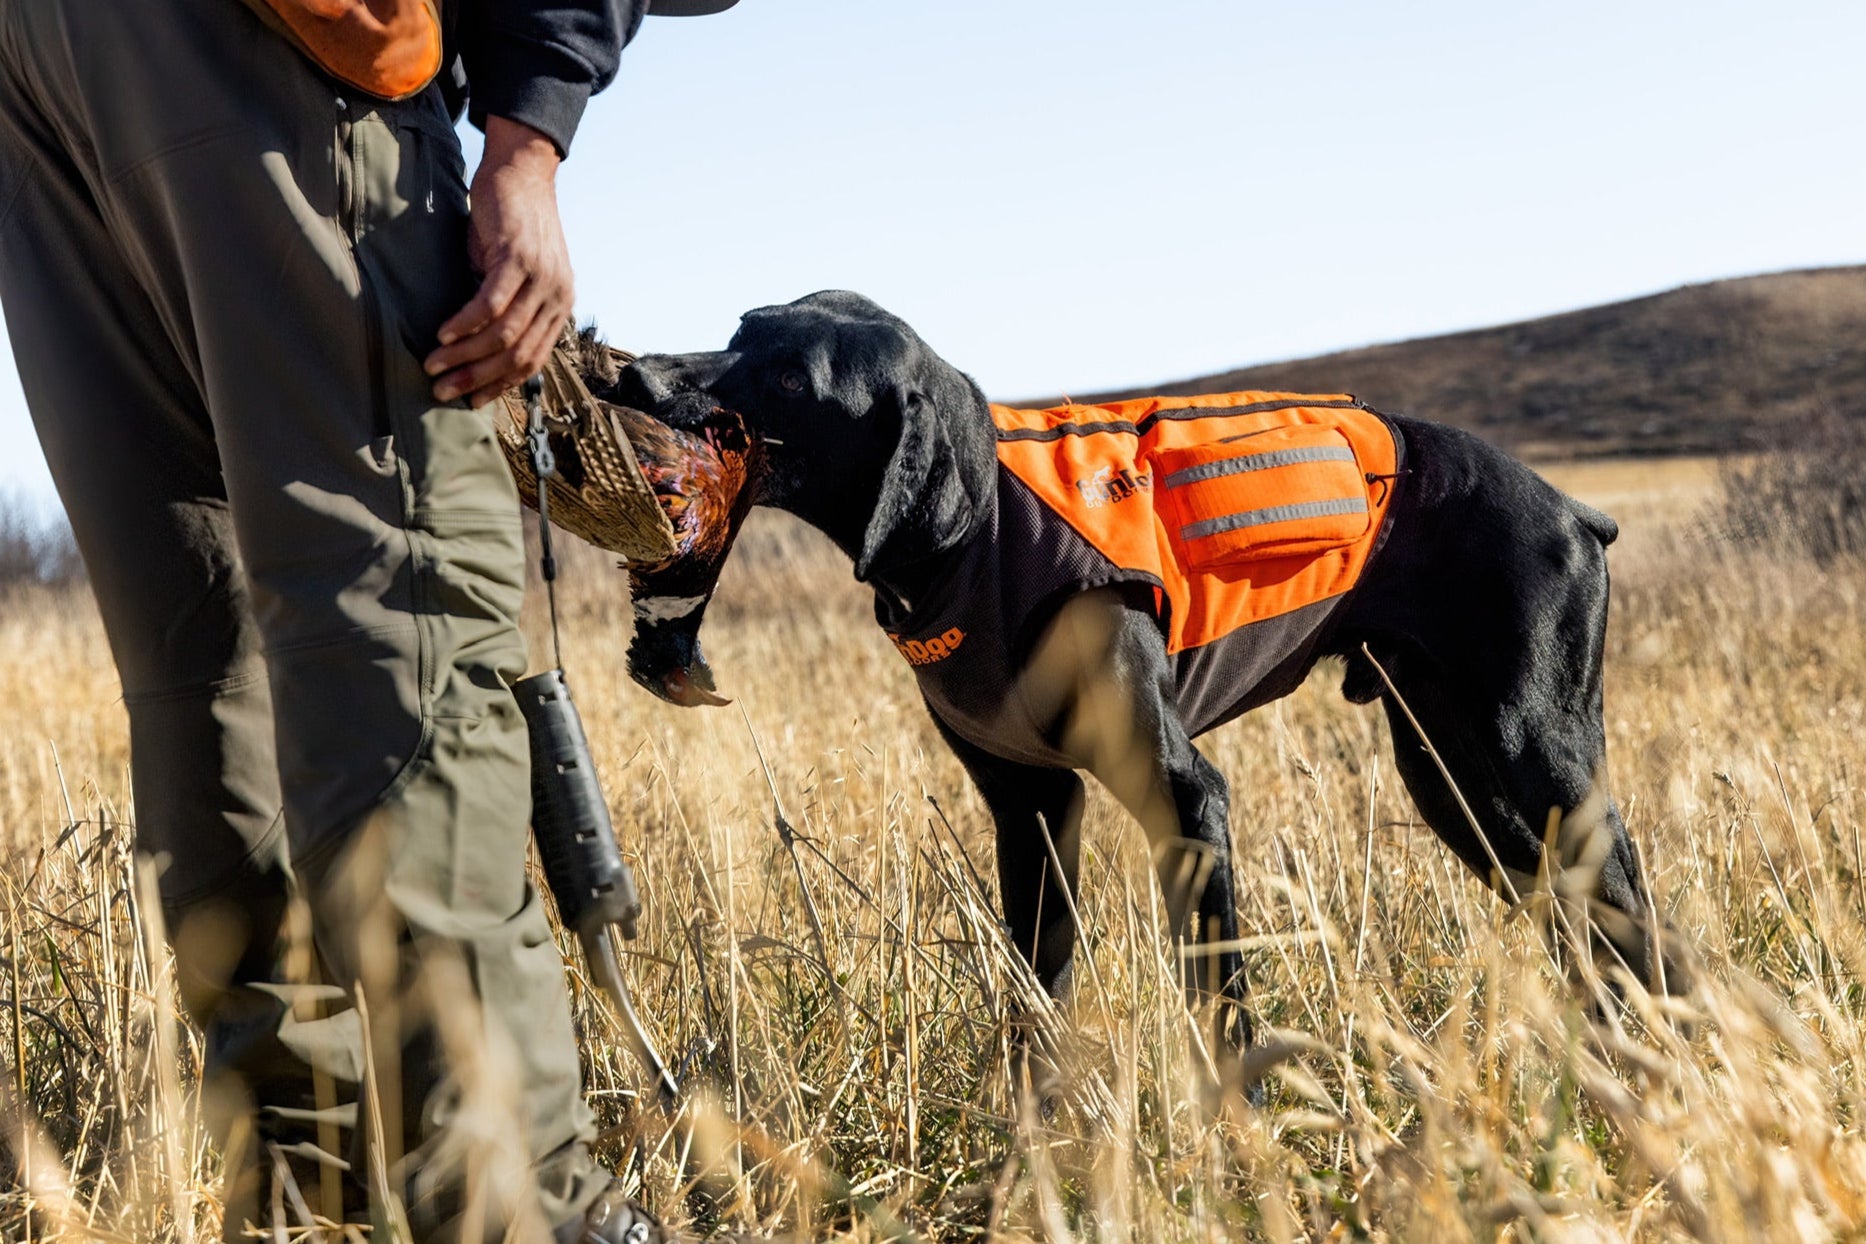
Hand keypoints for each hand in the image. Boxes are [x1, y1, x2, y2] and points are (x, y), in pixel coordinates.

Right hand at [425, 117, 572, 406]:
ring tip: (433, 364)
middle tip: (441, 391)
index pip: (531, 361)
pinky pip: (492, 303)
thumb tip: (473, 349)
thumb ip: (505, 309)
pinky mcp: (518, 258)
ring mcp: (541, 278)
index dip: (498, 386)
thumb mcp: (515, 275)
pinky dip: (466, 323)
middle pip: (517, 355)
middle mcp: (557, 298)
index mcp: (559, 307)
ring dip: (464, 355)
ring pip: (503, 334)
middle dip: (476, 379)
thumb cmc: (510, 226)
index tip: (468, 401)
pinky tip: (444, 334)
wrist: (522, 174)